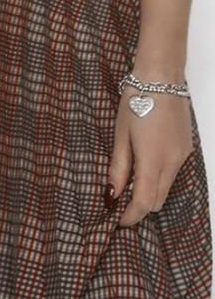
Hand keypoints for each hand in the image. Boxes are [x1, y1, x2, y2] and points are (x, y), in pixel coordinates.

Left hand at [107, 85, 193, 226]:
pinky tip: (145, 166)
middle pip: (157, 199)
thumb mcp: (120, 134)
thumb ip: (118, 166)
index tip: (118, 221)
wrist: (161, 78)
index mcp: (152, 159)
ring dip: (150, 192)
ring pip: (167, 188)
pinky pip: (173, 173)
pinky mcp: (187, 149)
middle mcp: (172, 162)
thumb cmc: (135, 102)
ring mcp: (183, 156)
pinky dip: (159, 178)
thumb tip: (112, 194)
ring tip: (130, 184)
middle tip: (120, 203)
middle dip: (140, 207)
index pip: (144, 201)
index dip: (131, 215)